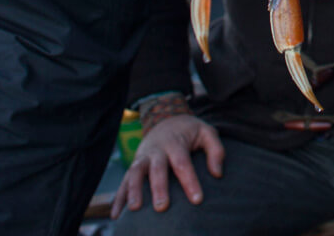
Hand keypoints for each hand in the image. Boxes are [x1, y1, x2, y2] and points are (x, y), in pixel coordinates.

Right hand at [110, 114, 224, 217]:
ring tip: (134, 209)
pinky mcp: (134, 165)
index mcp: (175, 142)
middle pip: (157, 168)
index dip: (190, 181)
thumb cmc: (189, 131)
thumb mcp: (206, 132)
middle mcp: (156, 150)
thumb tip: (218, 173)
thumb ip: (216, 150)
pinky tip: (116, 215)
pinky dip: (118, 198)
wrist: (165, 118)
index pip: (182, 163)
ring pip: (135, 172)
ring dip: (133, 190)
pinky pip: (124, 181)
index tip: (197, 200)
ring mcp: (142, 157)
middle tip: (162, 207)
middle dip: (159, 188)